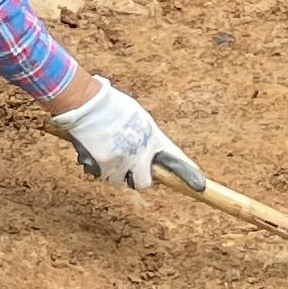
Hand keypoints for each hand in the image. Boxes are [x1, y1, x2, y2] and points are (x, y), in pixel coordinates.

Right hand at [54, 78, 193, 190]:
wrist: (86, 103)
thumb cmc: (112, 106)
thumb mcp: (140, 118)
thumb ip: (149, 138)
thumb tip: (155, 154)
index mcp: (151, 137)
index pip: (174, 158)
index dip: (187, 173)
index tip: (200, 185)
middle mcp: (139, 152)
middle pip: (144, 182)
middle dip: (137, 177)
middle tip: (130, 165)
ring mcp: (120, 161)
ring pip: (119, 180)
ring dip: (115, 172)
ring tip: (108, 150)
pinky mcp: (102, 166)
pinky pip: (101, 175)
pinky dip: (98, 167)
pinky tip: (95, 149)